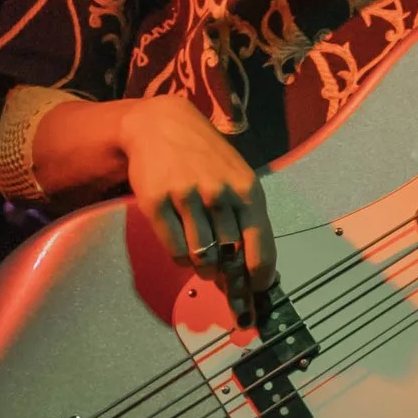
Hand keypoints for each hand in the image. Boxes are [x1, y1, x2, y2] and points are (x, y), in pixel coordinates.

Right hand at [116, 95, 277, 310]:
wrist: (161, 125)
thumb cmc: (206, 157)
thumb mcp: (236, 179)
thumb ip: (246, 220)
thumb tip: (252, 272)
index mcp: (247, 190)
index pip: (260, 250)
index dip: (259, 279)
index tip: (255, 293)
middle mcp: (219, 194)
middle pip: (230, 259)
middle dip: (228, 276)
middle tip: (223, 278)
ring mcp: (186, 197)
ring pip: (201, 258)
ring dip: (203, 266)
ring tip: (201, 256)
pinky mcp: (156, 203)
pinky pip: (174, 250)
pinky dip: (181, 257)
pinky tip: (182, 245)